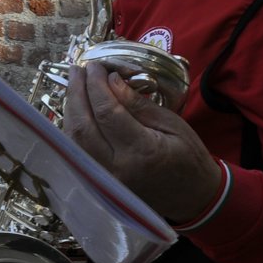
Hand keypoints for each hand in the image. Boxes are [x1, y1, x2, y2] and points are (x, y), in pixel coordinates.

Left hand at [63, 61, 222, 225]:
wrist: (192, 196)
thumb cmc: (188, 157)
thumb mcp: (172, 123)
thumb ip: (138, 104)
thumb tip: (111, 80)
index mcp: (142, 151)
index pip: (107, 112)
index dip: (96, 85)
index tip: (96, 66)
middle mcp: (117, 168)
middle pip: (82, 126)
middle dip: (76, 93)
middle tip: (79, 69)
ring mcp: (104, 180)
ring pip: (73, 140)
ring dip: (70, 109)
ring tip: (75, 85)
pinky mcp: (98, 184)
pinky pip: (76, 152)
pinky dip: (72, 128)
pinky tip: (76, 109)